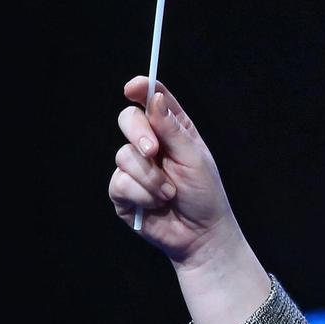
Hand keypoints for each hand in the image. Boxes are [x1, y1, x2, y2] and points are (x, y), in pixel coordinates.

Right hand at [108, 77, 238, 268]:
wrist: (200, 235)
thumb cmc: (205, 194)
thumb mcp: (194, 158)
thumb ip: (172, 129)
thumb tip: (154, 97)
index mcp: (172, 130)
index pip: (152, 100)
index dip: (142, 89)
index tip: (135, 87)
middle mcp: (151, 144)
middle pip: (128, 120)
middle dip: (138, 133)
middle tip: (153, 150)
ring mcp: (134, 167)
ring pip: (123, 155)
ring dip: (150, 178)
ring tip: (169, 194)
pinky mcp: (122, 192)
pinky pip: (120, 183)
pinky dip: (142, 194)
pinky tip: (156, 205)